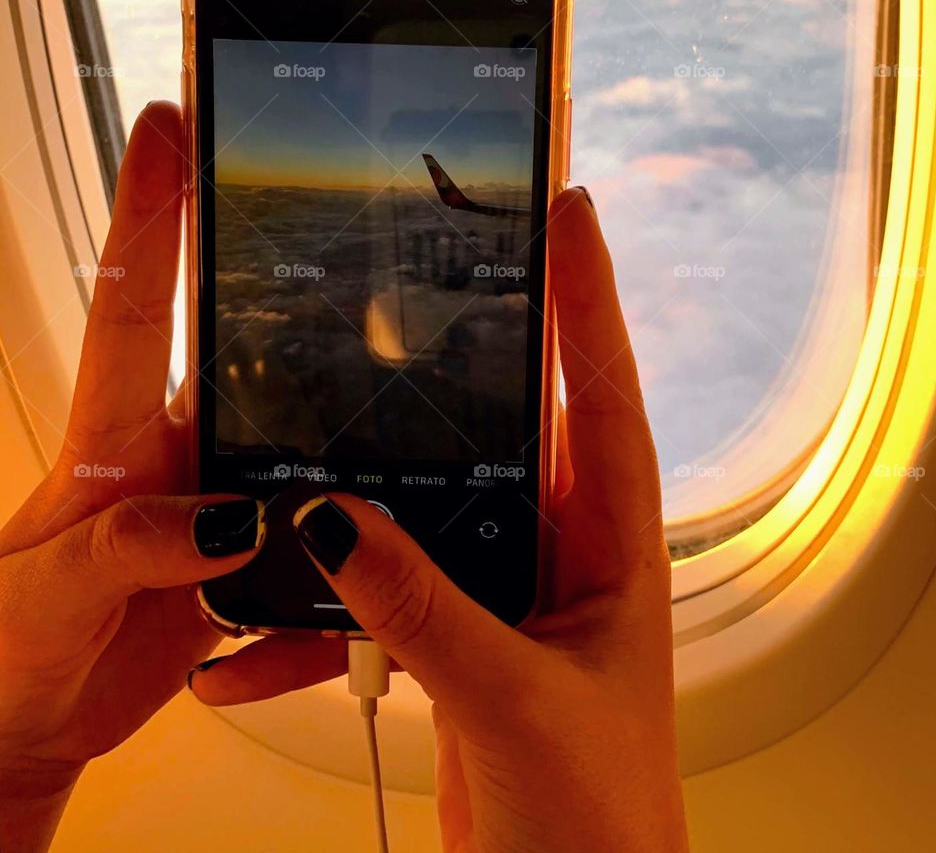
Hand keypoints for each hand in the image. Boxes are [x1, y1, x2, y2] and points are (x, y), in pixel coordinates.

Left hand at [0, 104, 318, 852]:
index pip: (133, 306)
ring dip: (344, 426)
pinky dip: (342, 557)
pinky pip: (312, 539)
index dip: (148, 213)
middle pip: (242, 347)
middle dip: (289, 282)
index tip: (167, 127)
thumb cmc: (18, 647)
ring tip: (413, 389)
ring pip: (297, 437)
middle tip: (353, 216)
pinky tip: (369, 568)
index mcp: (114, 439)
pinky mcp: (248, 553)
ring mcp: (216, 496)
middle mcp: (174, 450)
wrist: (37, 717)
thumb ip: (125, 549)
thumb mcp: (50, 598)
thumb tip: (226, 519)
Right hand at [192, 187, 687, 852]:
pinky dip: (321, 611)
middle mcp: (562, 551)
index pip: (603, 391)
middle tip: (421, 264)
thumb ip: (424, 608)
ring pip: (431, 500)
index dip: (589, 294)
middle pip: (512, 419)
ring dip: (365, 486)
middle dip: (468, 348)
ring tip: (305, 432)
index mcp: (612, 545)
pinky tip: (259, 635)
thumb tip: (334, 523)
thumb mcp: (513, 702)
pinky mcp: (456, 639)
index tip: (568, 208)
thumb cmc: (600, 822)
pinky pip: (383, 590)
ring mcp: (506, 591)